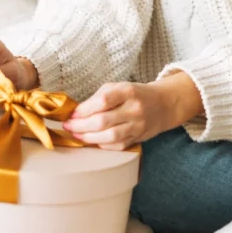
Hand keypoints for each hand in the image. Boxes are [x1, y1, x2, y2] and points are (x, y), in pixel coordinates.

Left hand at [61, 74, 202, 150]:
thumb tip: (77, 112)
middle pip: (103, 121)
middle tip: (68, 126)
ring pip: (109, 137)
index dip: (84, 109)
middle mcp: (134, 108)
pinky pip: (117, 146)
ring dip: (89, 138)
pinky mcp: (138, 138)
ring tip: (77, 135)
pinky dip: (102, 145)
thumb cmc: (135, 94)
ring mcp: (138, 125)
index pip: (102, 101)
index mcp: (128, 91)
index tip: (72, 113)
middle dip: (81, 126)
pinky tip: (93, 140)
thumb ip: (100, 97)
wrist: (163, 104)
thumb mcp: (119, 87)